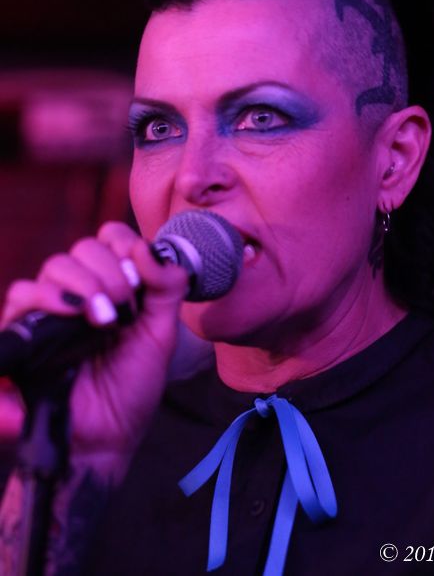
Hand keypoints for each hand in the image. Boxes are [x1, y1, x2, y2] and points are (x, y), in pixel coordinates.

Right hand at [0, 222, 187, 478]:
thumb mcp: (161, 335)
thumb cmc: (132, 388)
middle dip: (109, 271)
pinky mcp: (25, 332)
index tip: (139, 275)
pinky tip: (72, 316)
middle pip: (82, 249)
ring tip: (103, 318)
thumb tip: (149, 247)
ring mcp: (50, 311)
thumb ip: (166, 287)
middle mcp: (78, 292)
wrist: (106, 440)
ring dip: (84, 284)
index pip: (109, 239)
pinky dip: (46, 298)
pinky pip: (21, 296)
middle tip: (123, 308)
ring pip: (54, 267)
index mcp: (112, 286)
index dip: (123, 245)